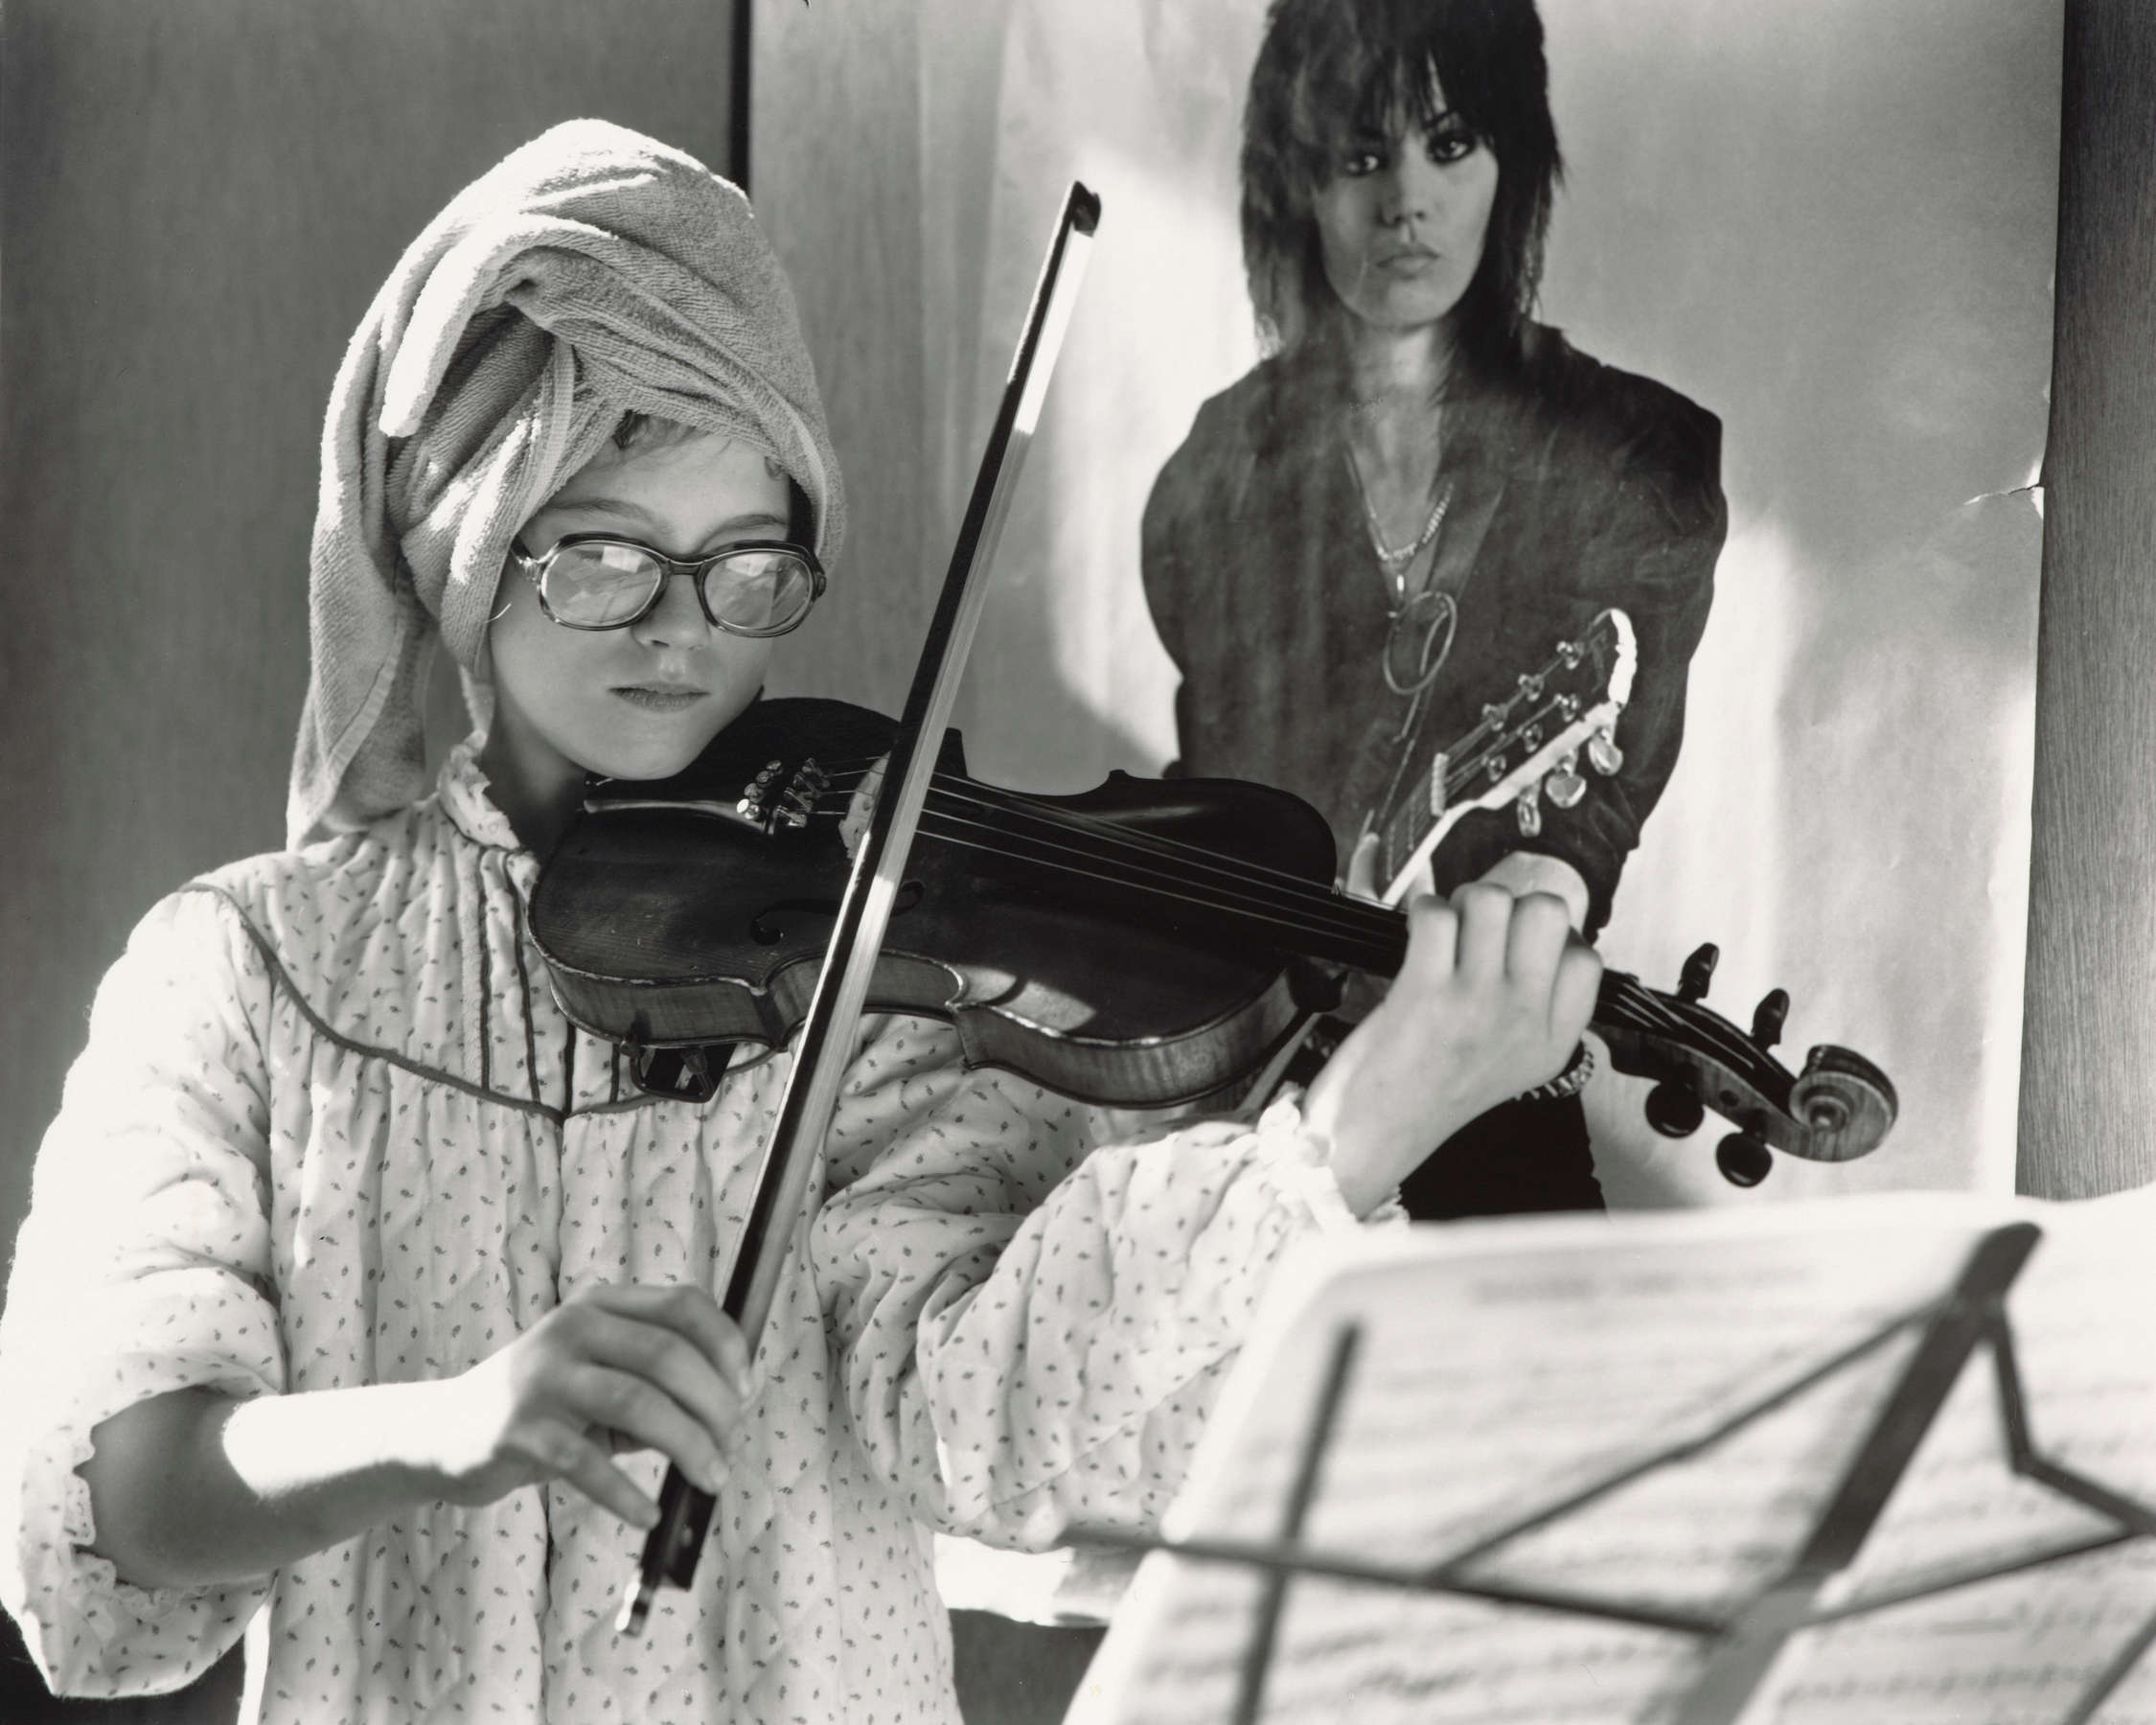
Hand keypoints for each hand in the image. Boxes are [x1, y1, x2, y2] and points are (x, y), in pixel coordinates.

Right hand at [418, 1283, 755, 1529]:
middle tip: (732, 1446)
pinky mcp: (518, 1430)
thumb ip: (653, 1383)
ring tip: (712, 1478)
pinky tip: (648, 1515)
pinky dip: (627, 1494)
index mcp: (599, 1307)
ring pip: (637, 1402)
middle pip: (667, 1354)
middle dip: (714, 1403)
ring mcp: (541, 1377)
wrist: (442, 1432)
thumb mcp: (596, 1375)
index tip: (747, 1390)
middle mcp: (571, 1329)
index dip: (726, 1345)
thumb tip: (728, 1411)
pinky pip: (586, 1463)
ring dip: (688, 1445)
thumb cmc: (542, 1407)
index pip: (683, 1304)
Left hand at [1304, 883, 1601, 1216]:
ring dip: (1461, 904)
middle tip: (1476, 932)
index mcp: (1551, 1041)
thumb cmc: (1431, 1090)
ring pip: (1490, 901)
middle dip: (1509, 905)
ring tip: (1443, 933)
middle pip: (1547, 912)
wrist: (1375, 1135)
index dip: (1552, 937)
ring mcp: (1477, 1004)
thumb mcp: (1510, 1064)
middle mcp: (1524, 1020)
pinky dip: (1421, 912)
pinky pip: (1437, 914)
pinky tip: (1414, 938)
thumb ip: (1533, 1008)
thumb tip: (1526, 933)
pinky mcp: (1425, 992)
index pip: (1585, 958)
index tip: (1518, 948)